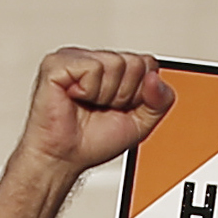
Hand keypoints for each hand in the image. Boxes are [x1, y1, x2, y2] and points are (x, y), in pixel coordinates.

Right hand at [15, 47, 174, 176]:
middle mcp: (94, 59)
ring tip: (88, 105)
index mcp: (112, 68)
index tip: (120, 108)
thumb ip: (160, 101)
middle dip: (124, 94)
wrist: (62, 159)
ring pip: (115, 64)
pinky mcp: (57, 64)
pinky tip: (74, 98)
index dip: (139, 93)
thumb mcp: (140, 123)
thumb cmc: (92, 141)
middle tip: (101, 108)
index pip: (147, 64)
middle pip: (135, 62)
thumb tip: (155, 78)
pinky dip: (88, 91)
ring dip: (105, 95)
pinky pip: (93, 68)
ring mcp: (75, 58)